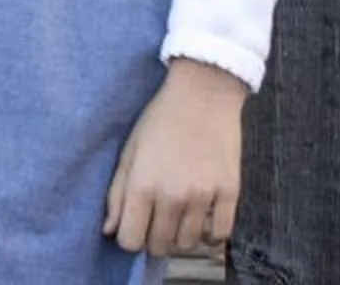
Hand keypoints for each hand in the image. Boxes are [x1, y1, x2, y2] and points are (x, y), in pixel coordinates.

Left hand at [104, 58, 245, 256]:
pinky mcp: (230, 193)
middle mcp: (173, 195)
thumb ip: (117, 193)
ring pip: (188, 244)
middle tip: (156, 218)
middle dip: (154, 238)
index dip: (129, 237)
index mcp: (143, 184)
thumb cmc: (160, 119)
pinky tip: (202, 216)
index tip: (134, 225)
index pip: (130, 241)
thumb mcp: (130, 150)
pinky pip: (219, 235)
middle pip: (160, 246)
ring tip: (178, 214)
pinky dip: (209, 233)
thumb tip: (109, 231)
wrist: (203, 93)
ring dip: (180, 235)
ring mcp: (203, 196)